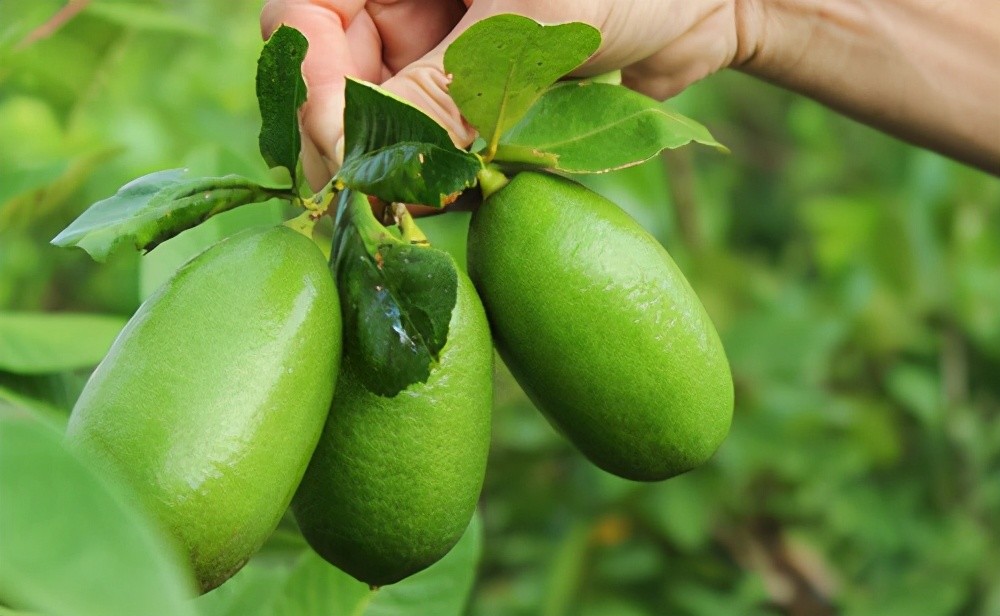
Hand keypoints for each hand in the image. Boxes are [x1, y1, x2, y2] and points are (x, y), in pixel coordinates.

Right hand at [260, 0, 742, 188]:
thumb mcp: (529, 18)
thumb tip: (359, 158)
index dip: (313, 84)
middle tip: (378, 206)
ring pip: (389, 117)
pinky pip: (440, 138)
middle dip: (355, 142)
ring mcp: (445, 46)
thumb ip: (441, 87)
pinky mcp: (482, 92)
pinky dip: (444, 173)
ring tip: (427, 206)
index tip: (342, 146)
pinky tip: (459, 197)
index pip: (308, 15)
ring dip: (401, 167)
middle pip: (340, 77)